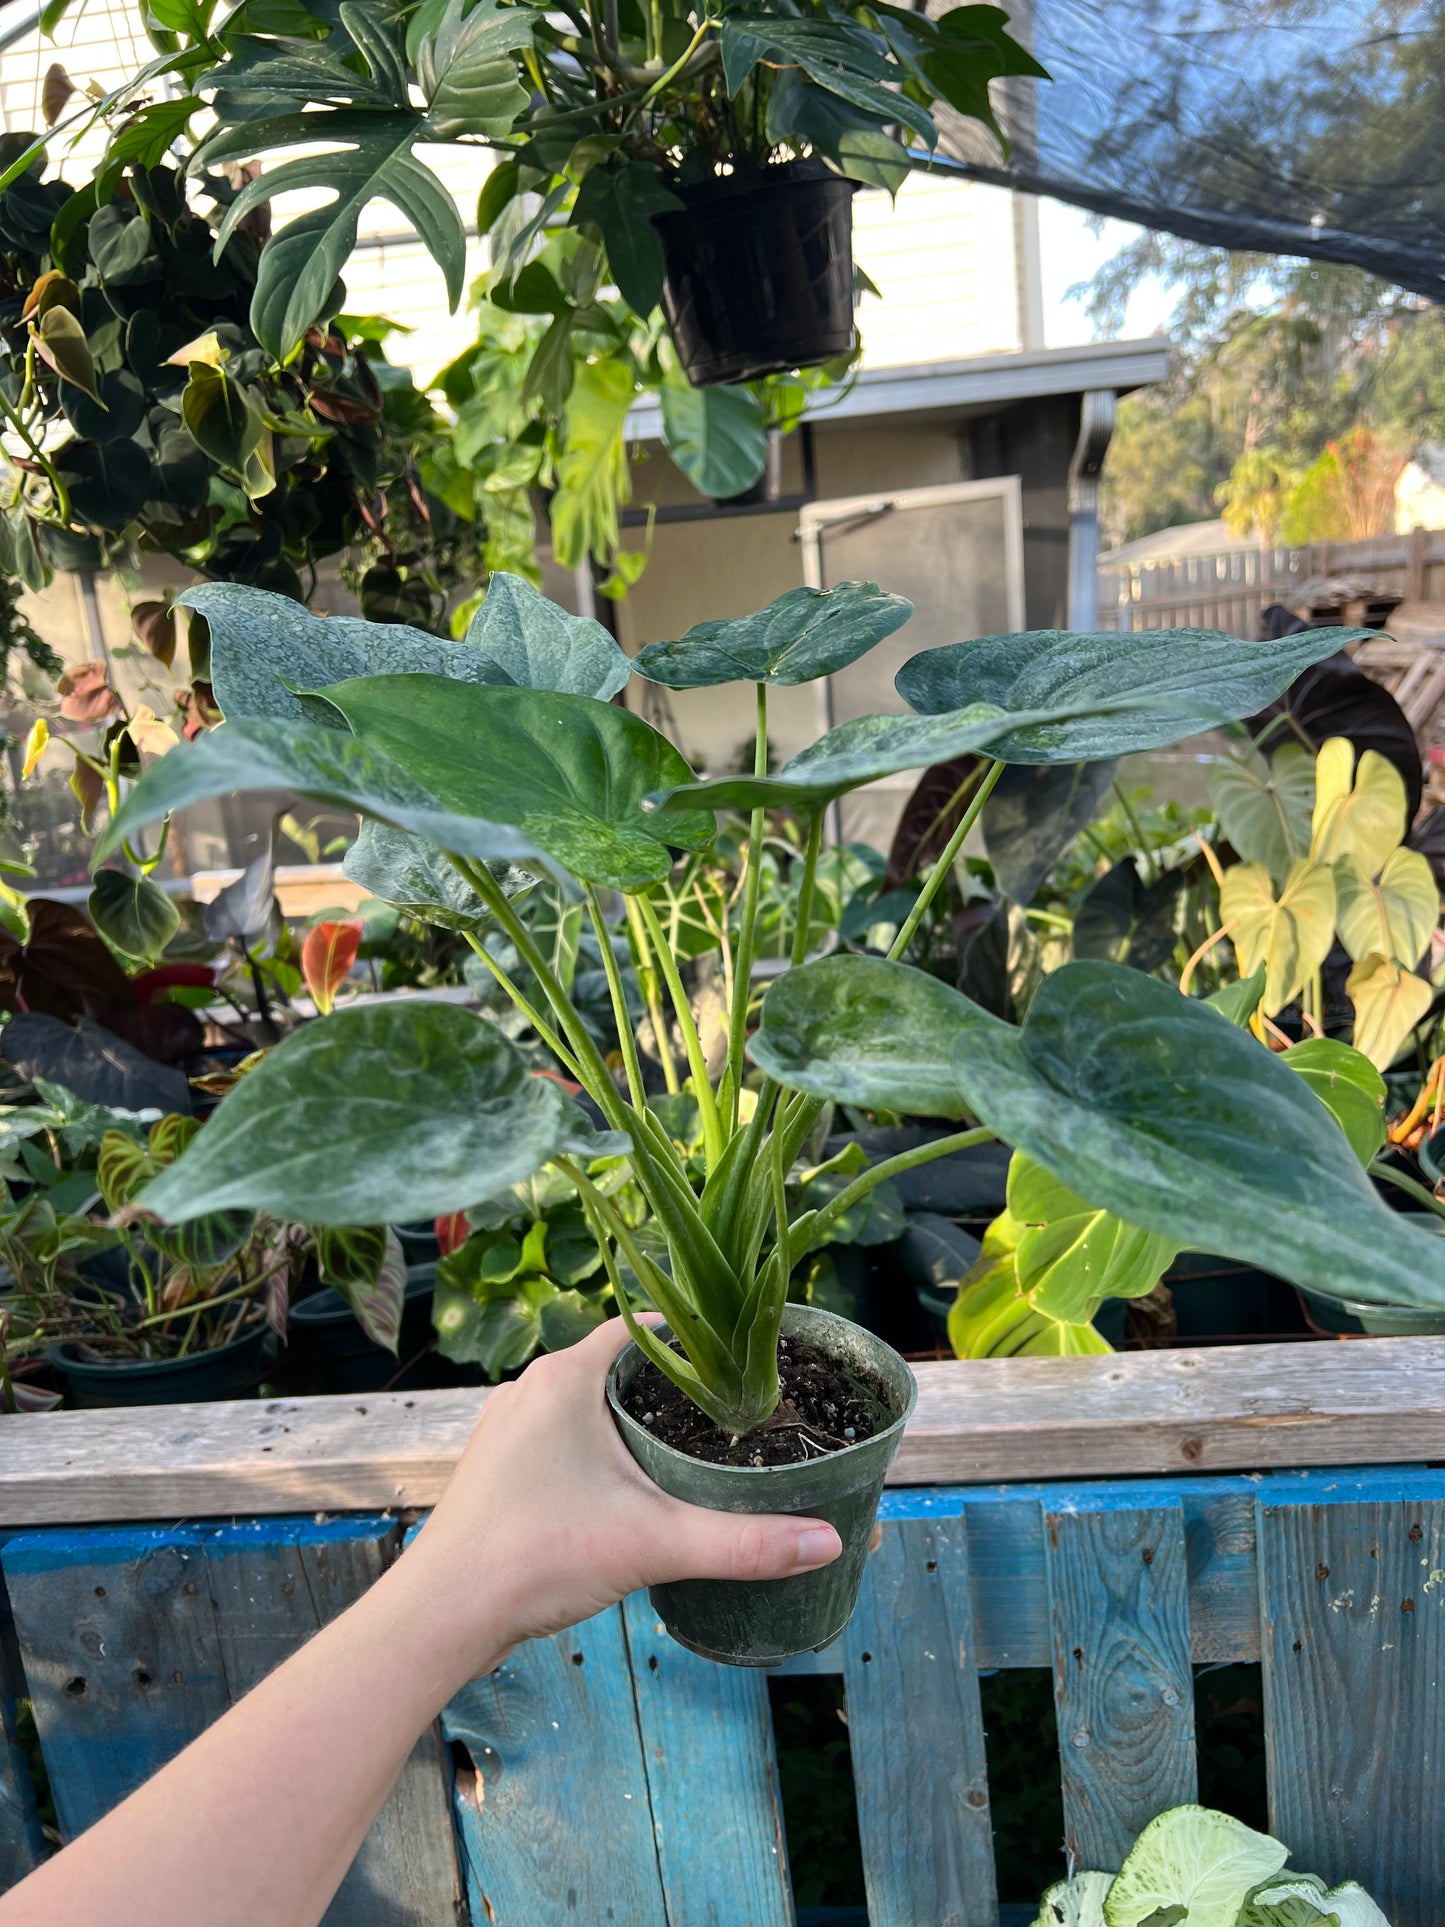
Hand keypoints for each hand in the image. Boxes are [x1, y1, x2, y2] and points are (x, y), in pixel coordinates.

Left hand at [393, 1318, 840, 1676]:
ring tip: (689, 1447)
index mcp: (564, 1377)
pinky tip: (628, 1488)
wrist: (441, 1615)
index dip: (693, 1338)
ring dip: (630, 1420)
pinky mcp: (496, 1469)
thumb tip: (826, 1539)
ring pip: (584, 1403)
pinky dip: (597, 1449)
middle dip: (671, 1386)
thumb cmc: (537, 1556)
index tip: (740, 1359)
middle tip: (729, 1411)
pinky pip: (559, 1436)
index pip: (641, 1328)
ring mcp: (507, 1429)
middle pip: (616, 1366)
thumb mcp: (653, 1543)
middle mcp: (530, 1389)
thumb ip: (743, 1541)